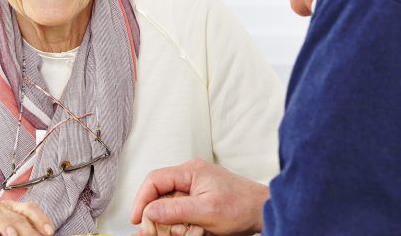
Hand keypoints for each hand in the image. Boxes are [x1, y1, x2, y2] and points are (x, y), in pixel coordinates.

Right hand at [130, 159, 269, 235]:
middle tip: (149, 231)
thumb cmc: (242, 206)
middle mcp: (190, 175)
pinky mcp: (198, 199)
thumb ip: (176, 210)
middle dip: (152, 213)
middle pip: (159, 192)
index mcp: (190, 171)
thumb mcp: (207, 212)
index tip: (137, 218)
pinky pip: (179, 209)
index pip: (155, 180)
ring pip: (167, 203)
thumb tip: (150, 210)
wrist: (263, 210)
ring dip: (164, 220)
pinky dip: (175, 222)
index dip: (142, 199)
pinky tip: (176, 232)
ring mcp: (194, 187)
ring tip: (166, 233)